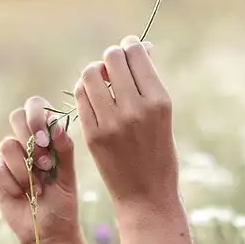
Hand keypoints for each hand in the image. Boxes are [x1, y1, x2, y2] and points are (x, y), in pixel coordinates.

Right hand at [0, 96, 82, 243]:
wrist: (49, 232)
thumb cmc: (62, 203)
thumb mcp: (68, 176)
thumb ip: (65, 150)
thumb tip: (56, 126)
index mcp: (46, 136)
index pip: (36, 107)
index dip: (37, 116)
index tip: (46, 139)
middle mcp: (25, 142)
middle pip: (16, 116)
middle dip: (29, 137)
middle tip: (43, 164)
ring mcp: (9, 157)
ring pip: (7, 144)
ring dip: (24, 168)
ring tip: (37, 188)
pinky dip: (11, 182)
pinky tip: (21, 195)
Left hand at [75, 36, 179, 211]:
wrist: (146, 196)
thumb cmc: (159, 153)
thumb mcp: (164, 116)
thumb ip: (150, 83)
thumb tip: (142, 48)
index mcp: (159, 102)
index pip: (136, 54)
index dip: (130, 47)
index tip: (129, 52)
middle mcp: (135, 109)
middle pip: (111, 59)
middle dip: (112, 59)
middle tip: (115, 69)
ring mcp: (111, 122)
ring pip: (90, 74)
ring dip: (96, 73)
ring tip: (103, 83)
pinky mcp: (92, 134)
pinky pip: (81, 97)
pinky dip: (86, 91)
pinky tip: (94, 98)